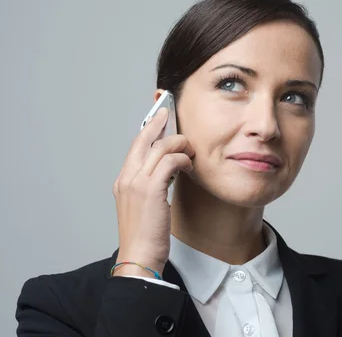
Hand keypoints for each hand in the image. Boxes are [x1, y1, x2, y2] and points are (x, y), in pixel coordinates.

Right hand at [111, 107, 194, 276]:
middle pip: (142, 140)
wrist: (139, 257)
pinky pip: (169, 162)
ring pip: (159, 148)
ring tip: (190, 150)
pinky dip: (182, 159)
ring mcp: (136, 183)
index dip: (147, 130)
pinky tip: (189, 165)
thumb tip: (168, 171)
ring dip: (178, 144)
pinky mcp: (150, 190)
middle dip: (157, 122)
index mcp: (123, 182)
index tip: (158, 119)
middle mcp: (126, 179)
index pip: (135, 148)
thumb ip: (151, 187)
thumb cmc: (145, 236)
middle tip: (169, 113)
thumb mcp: (144, 206)